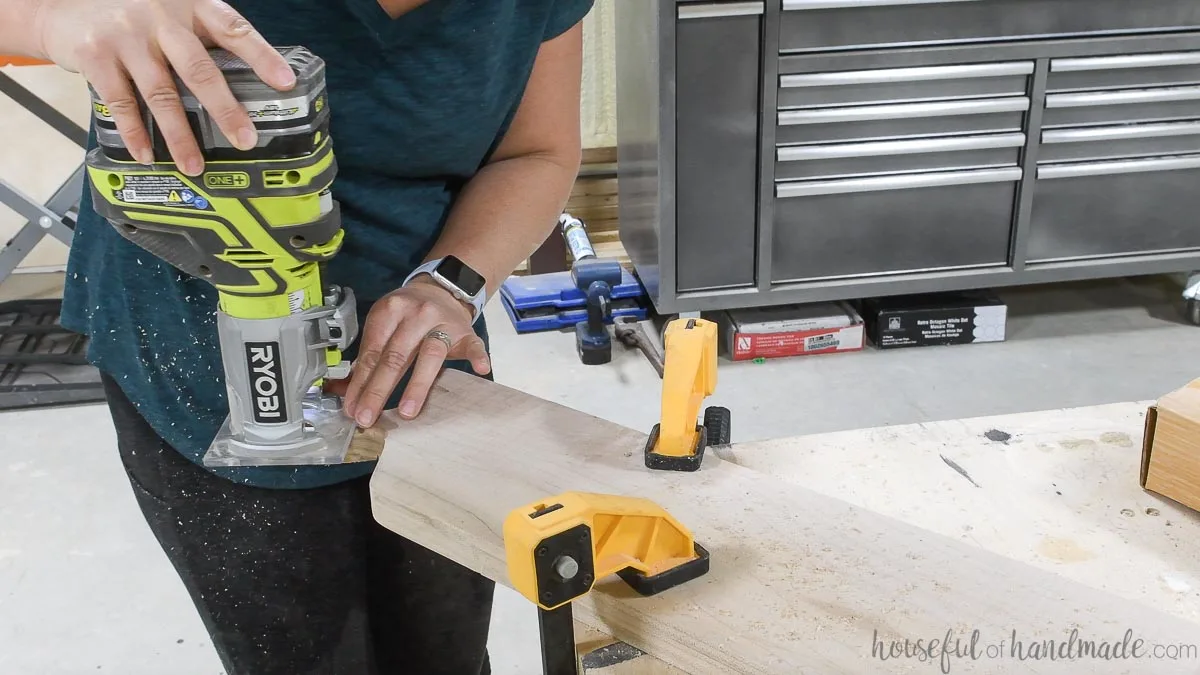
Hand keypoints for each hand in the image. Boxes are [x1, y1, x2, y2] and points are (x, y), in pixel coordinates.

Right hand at [38, 0, 295, 173]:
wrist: (62, 3)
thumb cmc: (130, 13)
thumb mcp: (170, 13)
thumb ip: (200, 39)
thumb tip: (242, 86)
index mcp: (189, 5)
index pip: (233, 29)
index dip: (262, 56)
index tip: (285, 82)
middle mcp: (161, 17)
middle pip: (199, 68)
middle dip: (225, 109)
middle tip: (244, 139)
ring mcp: (127, 36)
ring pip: (162, 93)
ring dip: (180, 135)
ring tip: (194, 165)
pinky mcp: (96, 54)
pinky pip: (121, 101)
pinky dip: (135, 133)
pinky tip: (147, 154)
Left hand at [335, 277, 490, 427]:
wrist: (442, 290)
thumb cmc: (407, 316)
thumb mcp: (383, 326)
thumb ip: (367, 357)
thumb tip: (343, 391)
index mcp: (389, 312)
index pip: (372, 353)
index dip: (360, 383)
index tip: (353, 409)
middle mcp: (415, 315)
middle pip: (395, 356)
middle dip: (379, 390)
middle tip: (368, 417)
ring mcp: (443, 323)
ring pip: (430, 355)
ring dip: (417, 385)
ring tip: (406, 411)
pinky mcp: (467, 332)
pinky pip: (473, 345)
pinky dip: (477, 357)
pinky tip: (480, 370)